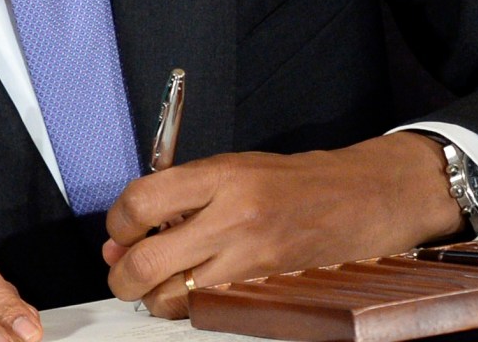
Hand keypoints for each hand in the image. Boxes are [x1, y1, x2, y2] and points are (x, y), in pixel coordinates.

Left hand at [101, 133, 458, 317]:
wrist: (360, 200)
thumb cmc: (292, 182)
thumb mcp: (232, 168)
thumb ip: (178, 195)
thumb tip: (125, 233)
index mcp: (221, 177)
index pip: (141, 202)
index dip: (117, 222)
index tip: (121, 229)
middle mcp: (234, 219)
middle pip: (147, 263)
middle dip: (122, 273)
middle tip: (122, 267)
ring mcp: (251, 261)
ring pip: (172, 300)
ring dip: (153, 296)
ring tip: (158, 281)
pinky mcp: (265, 292)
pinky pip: (206, 310)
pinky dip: (188, 307)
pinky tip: (191, 290)